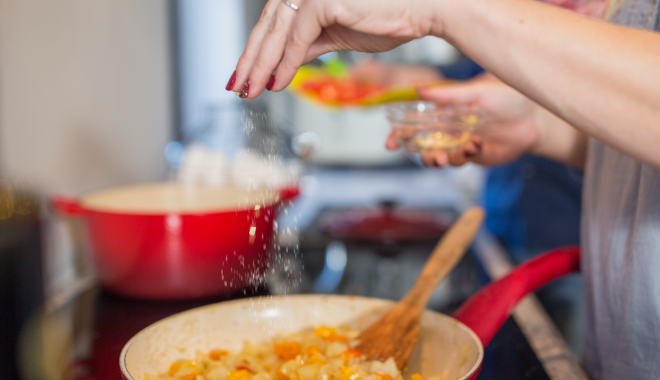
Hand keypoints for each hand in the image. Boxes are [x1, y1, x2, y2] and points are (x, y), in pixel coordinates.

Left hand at [229, 0, 437, 97]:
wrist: (422, 11)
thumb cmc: (388, 19)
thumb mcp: (337, 37)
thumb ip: (308, 47)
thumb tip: (283, 66)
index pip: (273, 22)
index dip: (256, 51)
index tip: (245, 76)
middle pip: (268, 25)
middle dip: (251, 60)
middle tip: (237, 88)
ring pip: (277, 32)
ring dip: (262, 65)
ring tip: (251, 90)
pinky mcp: (324, 0)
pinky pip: (298, 38)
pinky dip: (286, 63)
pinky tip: (278, 83)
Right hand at [387, 75, 542, 166]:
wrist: (534, 114)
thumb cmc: (506, 96)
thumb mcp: (476, 92)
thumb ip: (448, 94)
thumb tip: (419, 90)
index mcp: (442, 112)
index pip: (413, 125)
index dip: (398, 135)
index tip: (389, 144)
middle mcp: (447, 130)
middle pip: (423, 147)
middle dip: (421, 155)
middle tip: (432, 157)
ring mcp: (460, 144)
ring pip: (440, 158)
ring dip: (441, 159)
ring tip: (449, 156)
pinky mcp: (476, 155)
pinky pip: (463, 160)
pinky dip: (465, 154)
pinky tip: (476, 145)